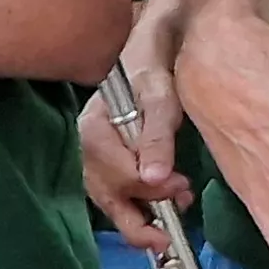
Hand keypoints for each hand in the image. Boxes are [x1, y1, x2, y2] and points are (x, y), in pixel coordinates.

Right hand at [81, 0, 192, 247]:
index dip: (151, 189)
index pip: (117, 176)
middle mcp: (86, 151)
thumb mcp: (160, 97)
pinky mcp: (107, 166)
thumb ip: (157, 135)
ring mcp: (94, 161)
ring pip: (112, 203)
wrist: (152, 53)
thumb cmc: (155, 70)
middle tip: (179, 214)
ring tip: (179, 206)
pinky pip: (118, 198)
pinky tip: (167, 201)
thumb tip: (153, 178)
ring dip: (146, 215)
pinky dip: (141, 206)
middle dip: (145, 215)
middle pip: (109, 197)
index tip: (182, 185)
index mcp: (93, 131)